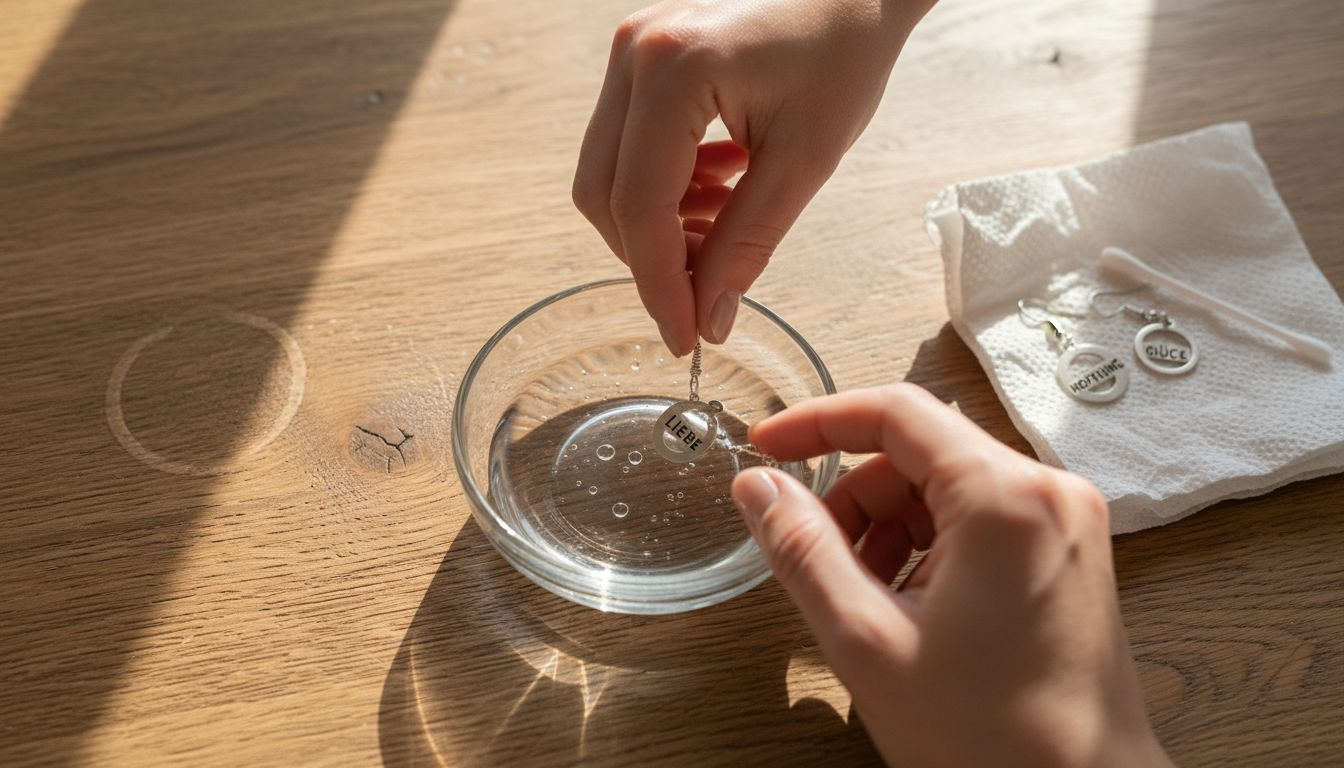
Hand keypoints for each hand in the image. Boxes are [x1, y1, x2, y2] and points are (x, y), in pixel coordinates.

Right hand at [573, 0, 933, 355]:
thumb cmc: (843, 54)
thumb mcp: (803, 161)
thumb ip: (747, 244)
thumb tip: (708, 320)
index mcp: (673, 70)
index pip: (641, 205)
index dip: (658, 284)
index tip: (685, 337)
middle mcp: (634, 55)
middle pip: (605, 195)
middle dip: (650, 259)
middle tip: (704, 296)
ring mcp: (629, 53)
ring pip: (608, 176)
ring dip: (658, 225)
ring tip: (724, 229)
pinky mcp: (638, 61)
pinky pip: (625, 148)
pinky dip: (662, 189)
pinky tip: (718, 191)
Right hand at [730, 385, 1171, 766]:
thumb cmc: (993, 739)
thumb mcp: (867, 641)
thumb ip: (802, 550)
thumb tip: (759, 487)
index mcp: (1005, 498)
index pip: (896, 412)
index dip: (818, 422)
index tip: (767, 446)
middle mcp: (1049, 492)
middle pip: (919, 451)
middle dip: (854, 497)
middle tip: (815, 556)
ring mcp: (1066, 522)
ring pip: (945, 486)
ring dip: (887, 527)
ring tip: (865, 599)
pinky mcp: (1067, 552)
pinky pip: (978, 519)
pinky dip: (927, 547)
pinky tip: (908, 607)